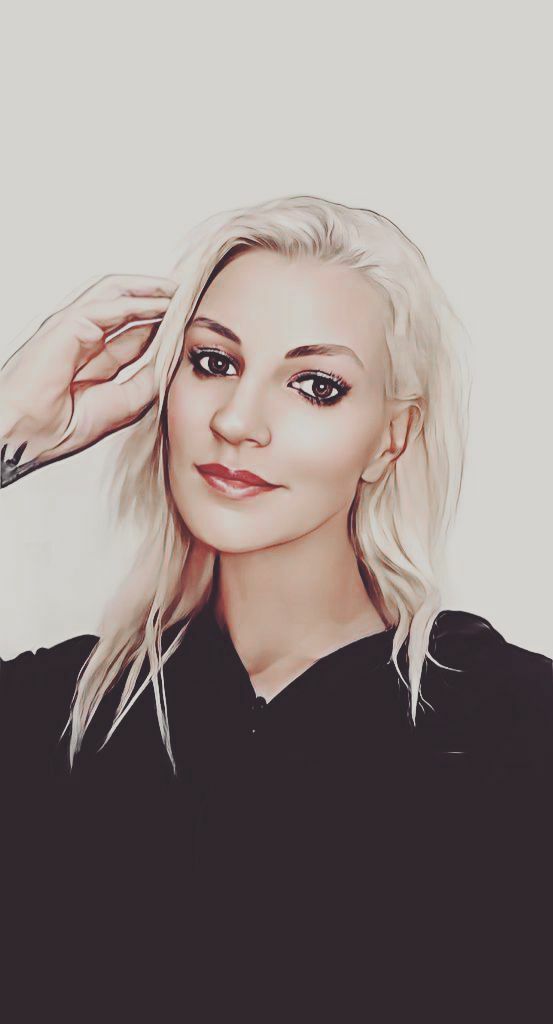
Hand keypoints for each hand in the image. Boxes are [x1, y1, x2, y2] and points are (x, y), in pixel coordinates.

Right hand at [0, 273, 177, 485]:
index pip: (129, 334)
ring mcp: (71, 328)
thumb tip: (170, 363)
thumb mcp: (119, 406)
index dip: (157, 326)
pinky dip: (136, 301)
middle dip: (154, 299)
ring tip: (176, 291)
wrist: (24, 435)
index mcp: (88, 361)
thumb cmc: (55, 427)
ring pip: (114, 294)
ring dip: (147, 289)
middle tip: (185, 299)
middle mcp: (79, 339)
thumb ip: (144, 383)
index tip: (186, 323)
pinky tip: (160, 302)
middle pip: (123, 307)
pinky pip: (106, 305)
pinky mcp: (66, 324)